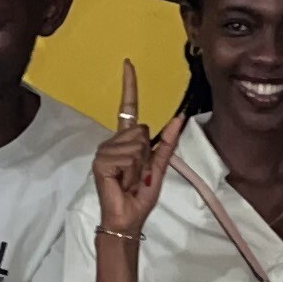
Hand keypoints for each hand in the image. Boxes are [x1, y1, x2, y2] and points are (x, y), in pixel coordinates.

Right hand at [92, 62, 186, 236]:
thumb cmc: (141, 194)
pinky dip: (131, 171)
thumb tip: (181, 117)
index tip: (128, 63)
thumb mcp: (159, 166)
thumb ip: (169, 142)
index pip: (128, 108)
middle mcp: (114, 142)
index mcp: (127, 141)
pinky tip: (123, 182)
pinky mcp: (101, 161)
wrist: (128, 218)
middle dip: (147, 153)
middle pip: (142, 130)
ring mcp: (105, 151)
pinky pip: (127, 156)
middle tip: (139, 174)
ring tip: (131, 180)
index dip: (130, 86)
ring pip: (136, 144)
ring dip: (140, 166)